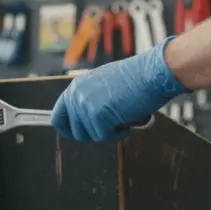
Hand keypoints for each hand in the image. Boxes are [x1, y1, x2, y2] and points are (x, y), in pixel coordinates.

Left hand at [51, 39, 189, 142]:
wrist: (152, 72)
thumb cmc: (136, 79)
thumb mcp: (104, 85)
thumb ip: (90, 100)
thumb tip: (84, 122)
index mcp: (76, 87)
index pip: (58, 117)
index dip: (68, 130)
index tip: (81, 135)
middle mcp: (77, 95)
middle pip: (75, 132)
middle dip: (95, 133)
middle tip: (113, 125)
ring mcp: (86, 105)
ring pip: (91, 136)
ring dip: (109, 132)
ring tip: (123, 117)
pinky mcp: (98, 115)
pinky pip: (104, 137)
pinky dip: (118, 134)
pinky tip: (128, 121)